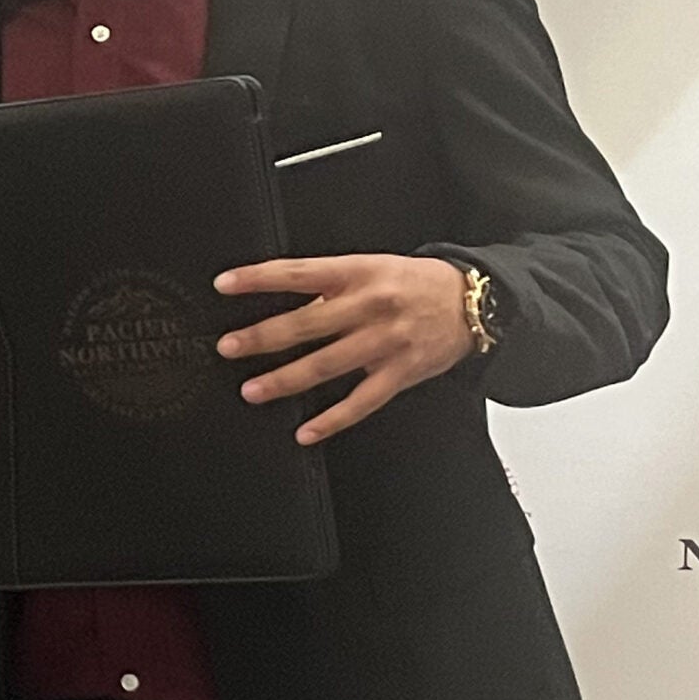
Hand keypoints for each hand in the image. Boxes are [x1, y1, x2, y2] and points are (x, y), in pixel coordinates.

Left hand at [215, 254, 472, 444]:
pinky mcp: (401, 372)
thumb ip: (329, 287)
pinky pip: (362, 401)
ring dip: (285, 379)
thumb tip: (285, 305)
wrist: (474, 302)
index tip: (224, 285)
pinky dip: (332, 419)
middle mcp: (370, 306)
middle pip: (307, 323)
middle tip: (228, 347)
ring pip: (327, 364)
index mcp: (357, 273)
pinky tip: (306, 431)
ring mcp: (386, 342)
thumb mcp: (371, 268)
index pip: (298, 272)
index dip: (258, 278)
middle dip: (262, 337)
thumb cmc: (413, 283)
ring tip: (252, 390)